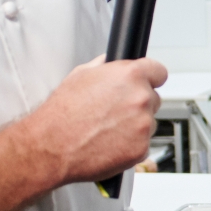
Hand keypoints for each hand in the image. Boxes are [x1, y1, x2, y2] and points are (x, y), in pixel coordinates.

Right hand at [0, 55, 166, 210]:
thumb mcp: (80, 75)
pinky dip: (130, 145)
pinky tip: (109, 143)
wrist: (52, 145)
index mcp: (130, 75)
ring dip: (135, 126)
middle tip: (115, 112)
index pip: (159, 71)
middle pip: (153, 98)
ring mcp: (144, 124)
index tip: (147, 83)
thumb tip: (111, 62)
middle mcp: (141, 98)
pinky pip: (143, 144)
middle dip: (138, 104)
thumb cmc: (62, 112)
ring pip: (149, 122)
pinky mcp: (141, 148)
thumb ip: (105, 67)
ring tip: (107, 129)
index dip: (151, 78)